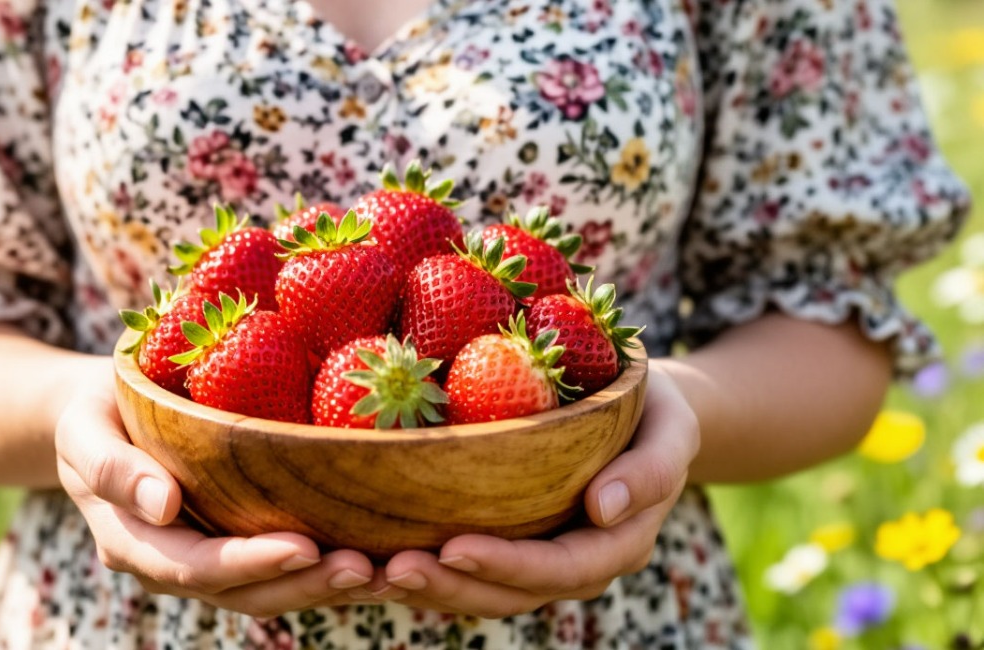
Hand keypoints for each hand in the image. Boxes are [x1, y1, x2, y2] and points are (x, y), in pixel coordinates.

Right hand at [54, 359, 381, 616]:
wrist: (101, 416)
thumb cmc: (91, 414)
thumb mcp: (83, 431)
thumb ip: (111, 468)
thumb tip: (163, 505)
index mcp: (133, 543)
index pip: (197, 567)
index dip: (250, 563)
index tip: (303, 548)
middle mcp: (174, 565)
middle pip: (245, 593)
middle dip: (306, 586)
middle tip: (366, 569)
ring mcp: (208, 561)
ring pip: (272, 590)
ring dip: (327, 586)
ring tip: (386, 573)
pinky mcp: (238, 544)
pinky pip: (285, 567)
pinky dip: (327, 567)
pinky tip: (379, 556)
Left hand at [378, 363, 700, 616]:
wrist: (643, 416)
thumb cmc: (656, 413)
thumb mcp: (673, 430)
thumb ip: (651, 470)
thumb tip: (605, 507)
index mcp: (618, 544)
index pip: (560, 567)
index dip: (507, 565)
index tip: (454, 548)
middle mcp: (575, 566)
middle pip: (510, 594)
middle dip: (450, 587)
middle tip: (393, 569)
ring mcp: (539, 561)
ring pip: (480, 593)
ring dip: (426, 590)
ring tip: (370, 574)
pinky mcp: (509, 545)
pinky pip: (465, 571)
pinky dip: (423, 572)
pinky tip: (374, 561)